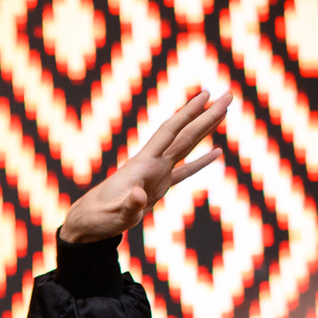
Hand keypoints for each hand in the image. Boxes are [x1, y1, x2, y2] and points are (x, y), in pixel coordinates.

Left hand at [60, 90, 230, 242]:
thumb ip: (129, 205)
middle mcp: (152, 163)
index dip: (188, 113)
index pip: (170, 132)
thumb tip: (139, 195)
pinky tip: (216, 153)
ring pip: (186, 146)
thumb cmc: (100, 218)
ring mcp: (156, 174)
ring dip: (205, 129)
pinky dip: (201, 162)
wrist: (89, 222)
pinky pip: (184, 171)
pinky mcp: (158, 187)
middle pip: (184, 134)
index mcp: (143, 164)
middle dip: (206, 115)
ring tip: (223, 111)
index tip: (206, 96)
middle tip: (228, 95)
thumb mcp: (115, 215)